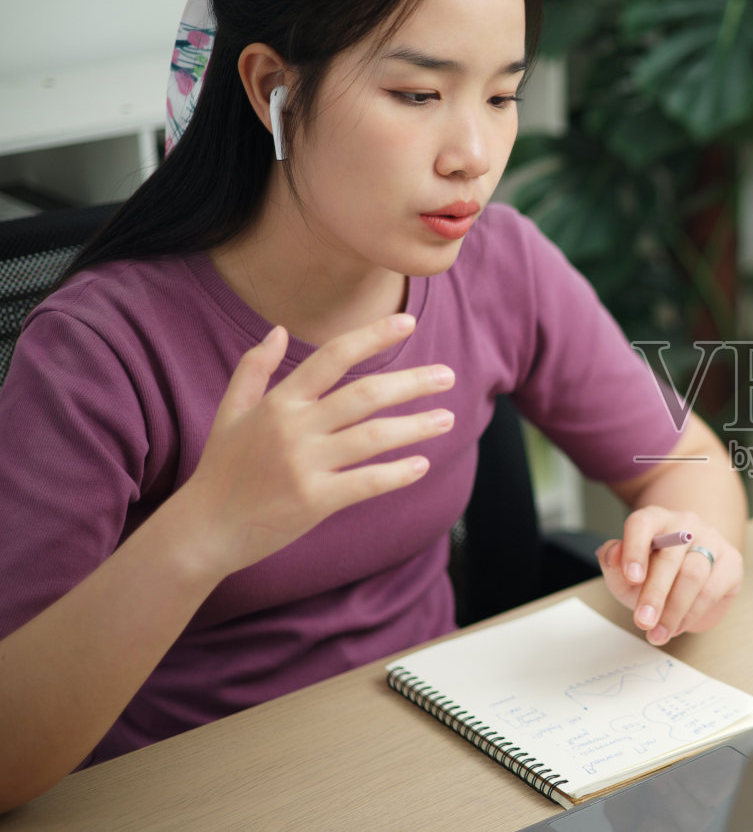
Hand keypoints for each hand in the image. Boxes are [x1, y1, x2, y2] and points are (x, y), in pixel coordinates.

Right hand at [181, 313, 454, 577]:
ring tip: (447, 419)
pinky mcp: (314, 501)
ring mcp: (304, 465)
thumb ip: (254, 369)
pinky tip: (422, 465)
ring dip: (416, 427)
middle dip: (412, 382)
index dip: (372, 337)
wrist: (203, 530)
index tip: (408, 322)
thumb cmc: (221, 469)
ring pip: (374, 437)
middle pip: (365, 395)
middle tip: (448, 375)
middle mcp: (293, 429)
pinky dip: (398, 473)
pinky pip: (367, 482)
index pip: (333, 357)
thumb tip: (277, 329)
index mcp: (278, 403)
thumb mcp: (230, 412)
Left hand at [596, 506, 743, 645]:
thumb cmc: (652, 574)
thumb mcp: (624, 575)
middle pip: (669, 555)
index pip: (642, 524)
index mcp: (655, 519)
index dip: (635, 549)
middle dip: (655, 594)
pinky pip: (713, 588)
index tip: (632, 578)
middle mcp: (684, 524)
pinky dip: (693, 613)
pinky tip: (679, 626)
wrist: (687, 580)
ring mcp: (711, 539)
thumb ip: (614, 565)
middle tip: (643, 621)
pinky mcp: (731, 560)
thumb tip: (612, 553)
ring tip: (659, 633)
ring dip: (675, 609)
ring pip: (694, 573)